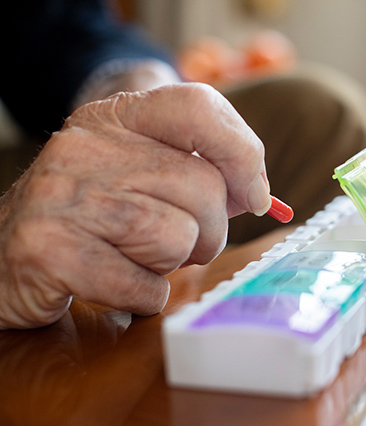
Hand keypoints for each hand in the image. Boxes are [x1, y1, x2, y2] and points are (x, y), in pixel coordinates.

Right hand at [0, 83, 270, 328]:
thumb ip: (199, 170)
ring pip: (178, 238)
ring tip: (138, 260)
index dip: (243, 153)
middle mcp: (86, 146)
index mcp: (115, 117)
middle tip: (181, 244)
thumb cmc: (93, 217)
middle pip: (204, 189)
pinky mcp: (49, 249)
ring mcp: (63, 196)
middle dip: (210, 232)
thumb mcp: (139, 173)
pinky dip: (144, 296)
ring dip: (172, 264)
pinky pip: (143, 286)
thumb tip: (259, 192)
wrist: (1, 255)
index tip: (254, 195)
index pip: (198, 107)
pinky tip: (116, 284)